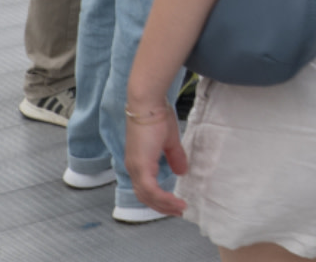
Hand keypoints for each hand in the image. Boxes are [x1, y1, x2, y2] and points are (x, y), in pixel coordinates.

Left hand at [123, 91, 188, 217]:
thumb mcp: (169, 140)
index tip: (174, 203)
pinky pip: (151, 189)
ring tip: (179, 209)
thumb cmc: (157, 115)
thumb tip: (182, 171)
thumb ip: (174, 157)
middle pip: (144, 196)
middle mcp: (133, 167)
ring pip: (147, 196)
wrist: (147, 104)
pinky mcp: (141, 166)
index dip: (158, 197)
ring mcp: (135, 167)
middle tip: (177, 211)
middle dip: (161, 206)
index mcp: (138, 161)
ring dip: (163, 205)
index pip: (145, 187)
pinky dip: (163, 198)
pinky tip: (175, 201)